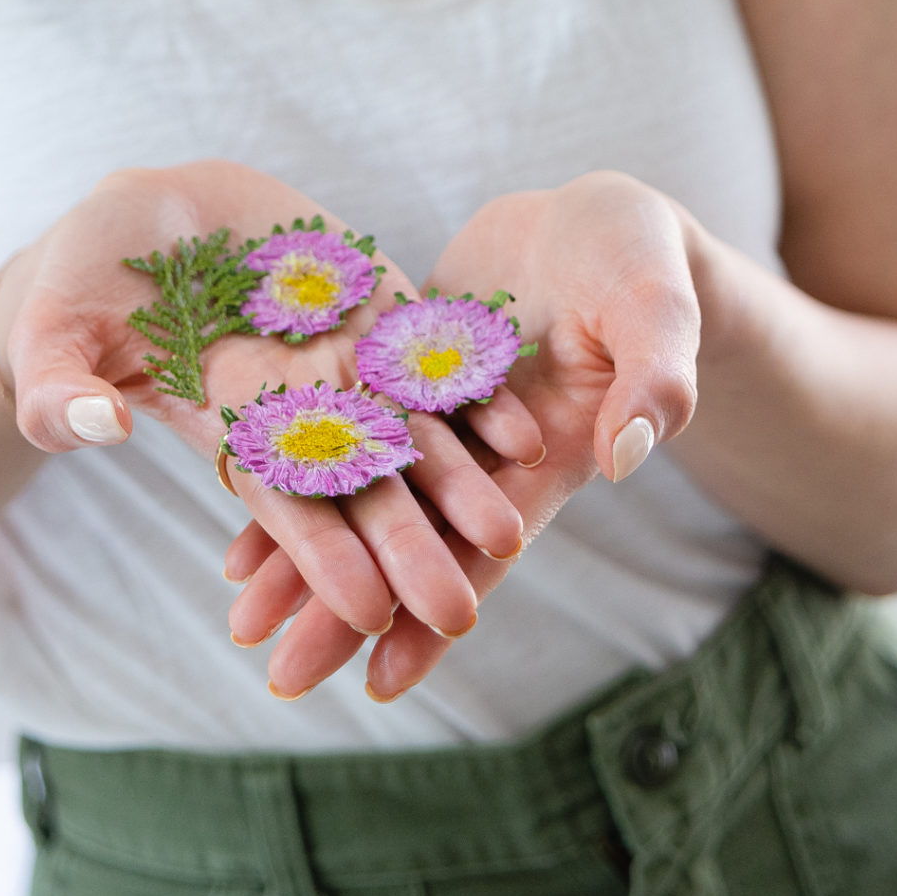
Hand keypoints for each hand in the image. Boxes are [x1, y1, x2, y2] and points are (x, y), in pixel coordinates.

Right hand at [0, 163, 526, 656]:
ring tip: (508, 536)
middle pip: (360, 482)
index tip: (366, 612)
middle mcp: (291, 395)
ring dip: (458, 479)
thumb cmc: (77, 286)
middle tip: (459, 612)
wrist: (138, 217)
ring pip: (408, 422)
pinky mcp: (361, 288)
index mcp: (223, 417)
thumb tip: (94, 427)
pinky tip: (521, 431)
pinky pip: (426, 343)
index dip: (321, 555)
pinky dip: (470, 386)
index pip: (281, 500)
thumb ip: (61, 388)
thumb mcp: (50, 333)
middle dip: (408, 546)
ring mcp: (333, 342)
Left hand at [222, 172, 699, 699]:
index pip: (486, 553)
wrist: (594, 214)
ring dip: (310, 548)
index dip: (437, 617)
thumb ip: (653, 379)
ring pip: (365, 492)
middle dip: (348, 609)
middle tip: (282, 674)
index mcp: (549, 456)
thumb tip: (624, 455)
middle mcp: (484, 452)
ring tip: (242, 615)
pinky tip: (238, 484)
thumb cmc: (642, 258)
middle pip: (409, 541)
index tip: (383, 681)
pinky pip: (344, 422)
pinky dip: (301, 457)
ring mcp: (437, 411)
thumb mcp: (658, 310)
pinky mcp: (401, 364)